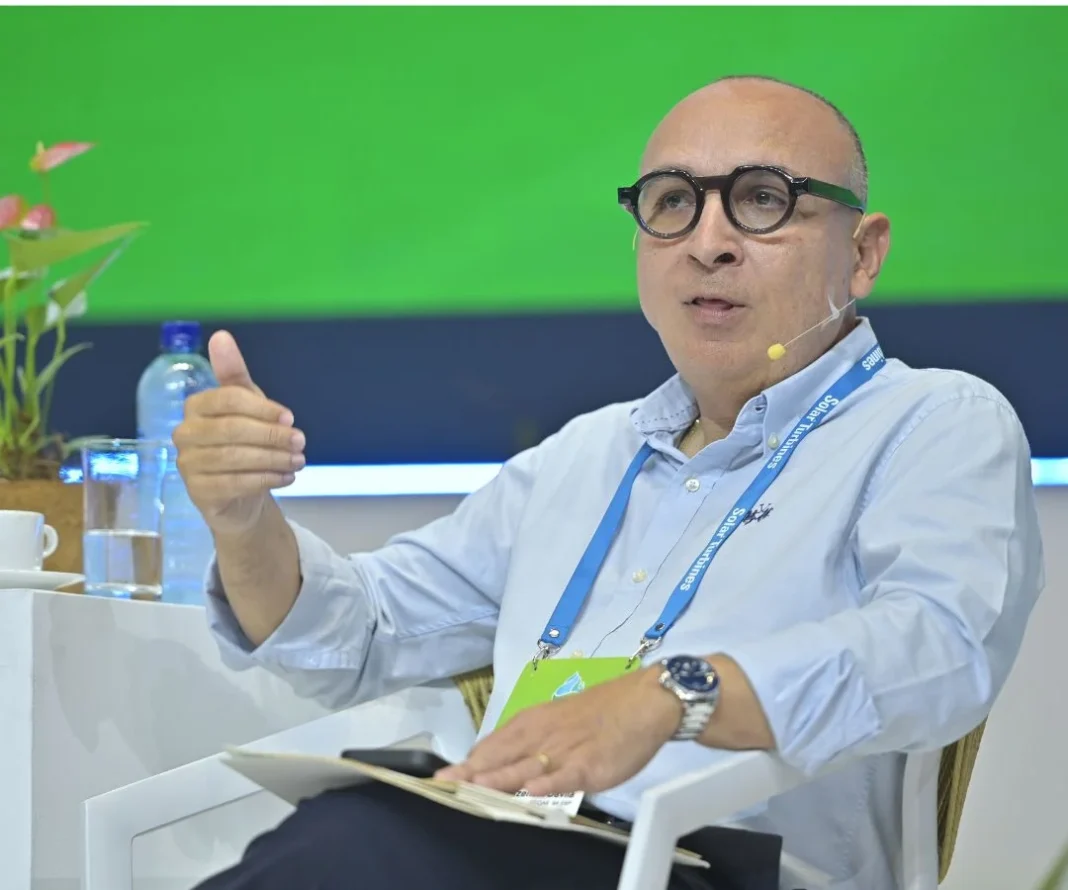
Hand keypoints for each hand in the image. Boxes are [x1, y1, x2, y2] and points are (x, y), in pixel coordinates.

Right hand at [173, 331, 304, 536]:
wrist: (239, 494)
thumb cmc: (243, 442)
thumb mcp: (247, 406)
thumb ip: (234, 374)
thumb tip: (221, 336)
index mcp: (196, 406)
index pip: (229, 399)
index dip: (263, 408)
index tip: (290, 418)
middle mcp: (185, 433)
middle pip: (233, 429)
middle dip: (272, 436)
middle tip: (301, 442)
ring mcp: (188, 464)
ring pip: (235, 458)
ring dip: (273, 459)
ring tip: (298, 461)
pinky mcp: (198, 491)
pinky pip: (234, 483)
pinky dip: (266, 479)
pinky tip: (286, 477)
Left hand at [436, 666, 681, 796]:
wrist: (644, 702)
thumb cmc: (602, 711)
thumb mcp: (558, 719)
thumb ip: (532, 742)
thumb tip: (504, 763)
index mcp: (532, 722)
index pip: (492, 745)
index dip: (467, 763)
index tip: (441, 778)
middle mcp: (542, 735)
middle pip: (500, 756)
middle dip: (470, 773)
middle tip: (442, 784)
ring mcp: (564, 751)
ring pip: (523, 767)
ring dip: (495, 779)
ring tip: (470, 788)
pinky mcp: (588, 765)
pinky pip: (563, 776)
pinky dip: (545, 783)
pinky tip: (528, 791)